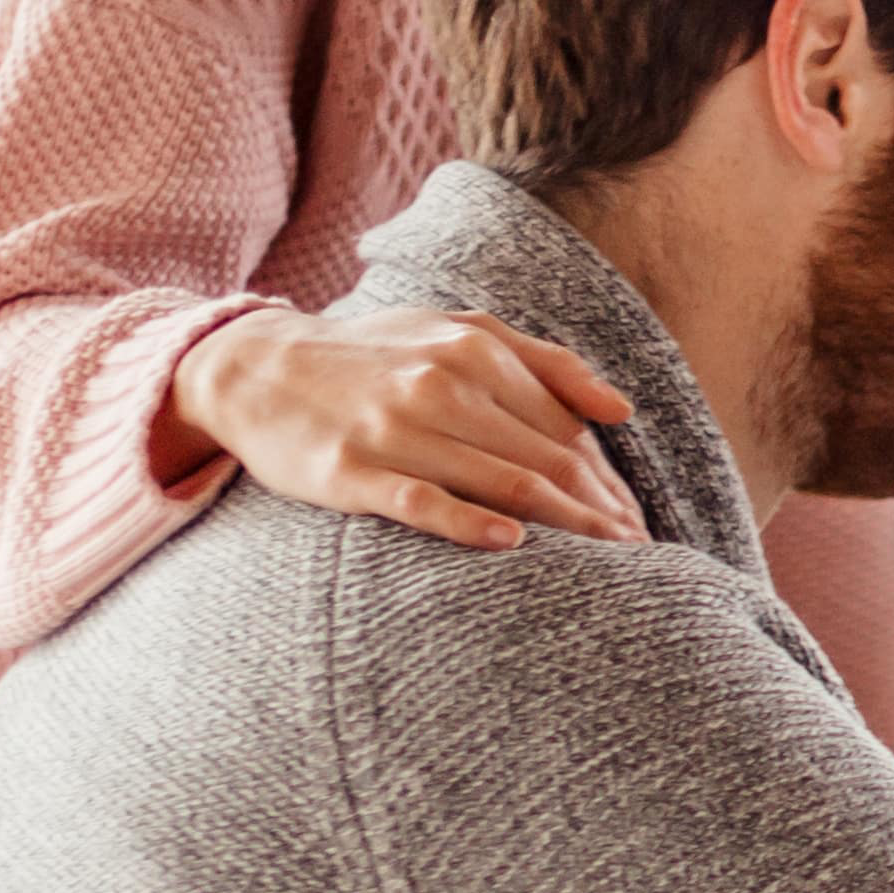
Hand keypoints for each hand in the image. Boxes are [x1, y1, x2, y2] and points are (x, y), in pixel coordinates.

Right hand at [157, 304, 645, 551]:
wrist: (255, 366)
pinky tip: (514, 544)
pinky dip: (471, 522)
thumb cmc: (375, 353)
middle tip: (638, 551)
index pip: (567, 429)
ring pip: (502, 481)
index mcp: (478, 352)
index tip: (636, 519)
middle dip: (602, 509)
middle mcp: (442, 386)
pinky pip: (421, 501)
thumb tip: (621, 411)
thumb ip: (545, 363)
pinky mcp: (348, 471)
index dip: (610, 479)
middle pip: (547, 459)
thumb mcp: (458, 330)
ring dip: (565, 525)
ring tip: (608, 563)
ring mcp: (394, 429)